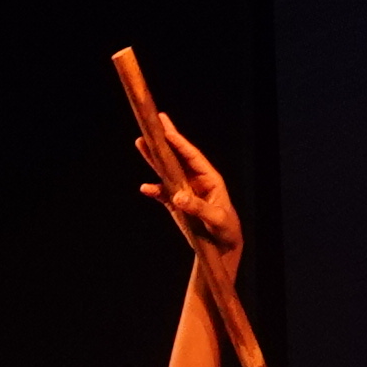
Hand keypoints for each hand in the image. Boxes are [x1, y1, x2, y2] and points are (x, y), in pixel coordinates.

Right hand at [136, 110, 243, 264]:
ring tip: (140, 141)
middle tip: (156, 118)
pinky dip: (154, 190)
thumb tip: (177, 196)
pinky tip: (145, 187)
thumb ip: (197, 207)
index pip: (192, 156)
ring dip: (154, 158)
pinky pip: (163, 193)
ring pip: (167, 170)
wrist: (222, 248)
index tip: (166, 131)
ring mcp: (185, 191)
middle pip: (178, 156)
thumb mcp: (215, 219)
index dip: (179, 143)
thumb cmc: (225, 230)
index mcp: (210, 178)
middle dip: (167, 138)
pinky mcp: (177, 204)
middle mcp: (196, 180)